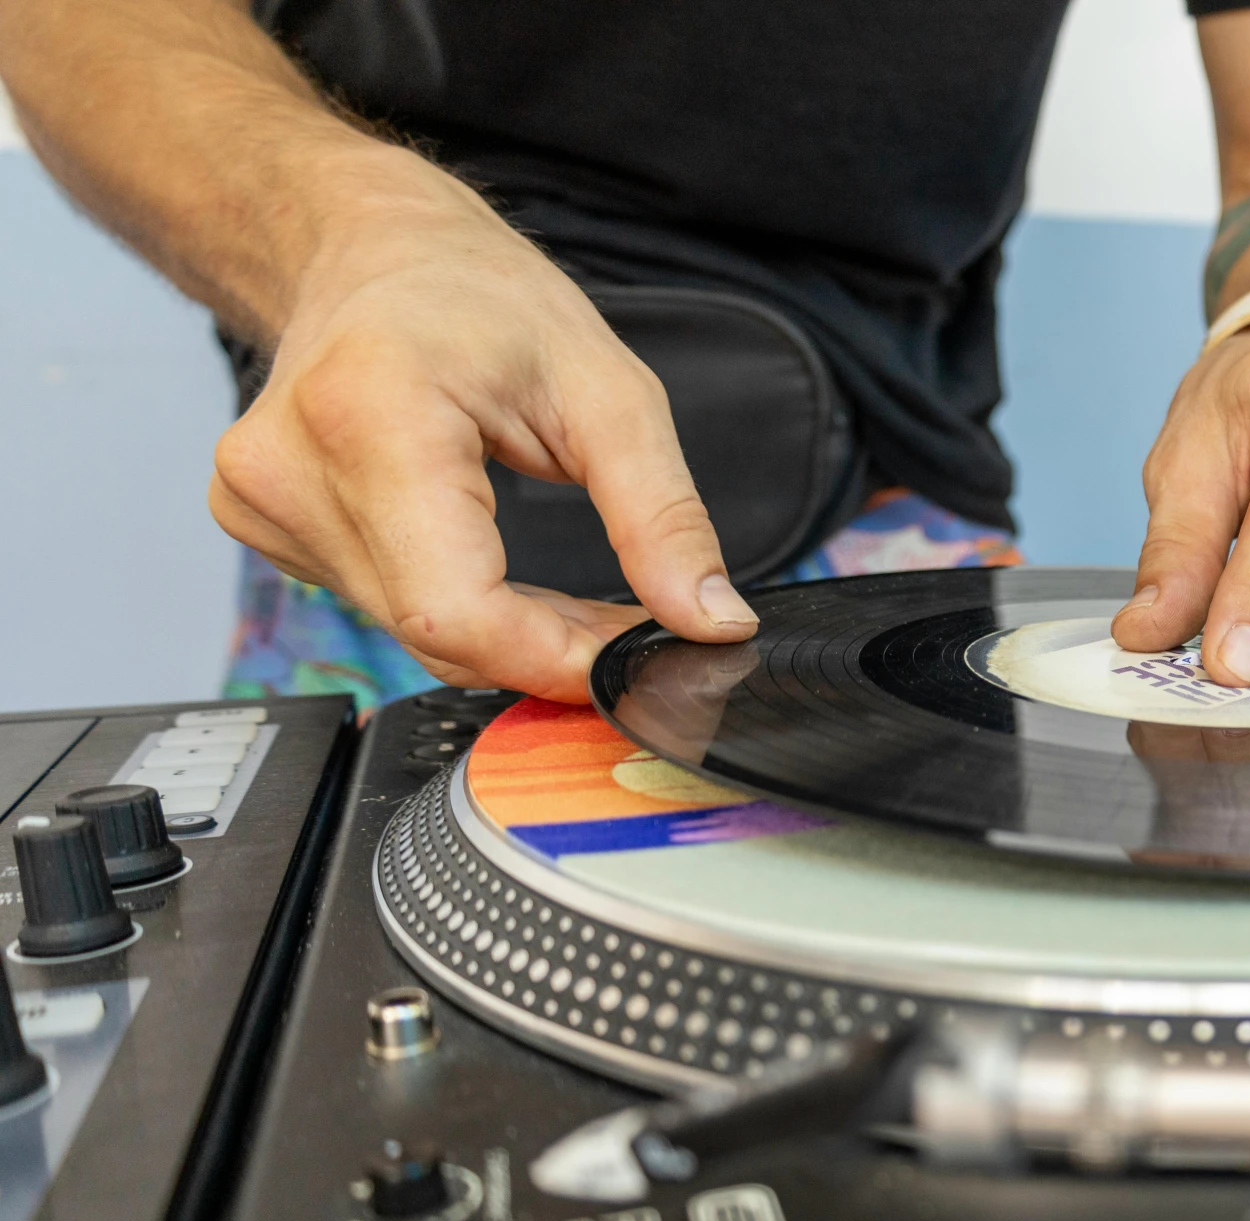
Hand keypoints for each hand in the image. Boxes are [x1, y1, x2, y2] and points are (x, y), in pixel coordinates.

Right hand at [208, 160, 755, 701]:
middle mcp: (293, 467)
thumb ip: (664, 517)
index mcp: (372, 416)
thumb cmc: (480, 295)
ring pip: (410, 632)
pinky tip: (485, 558)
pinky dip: (454, 607)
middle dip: (546, 649)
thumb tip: (710, 622)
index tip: (631, 661)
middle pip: (436, 633)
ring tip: (560, 586)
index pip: (457, 612)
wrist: (372, 247)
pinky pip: (381, 608)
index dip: (554, 659)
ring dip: (505, 633)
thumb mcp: (611, 392)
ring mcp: (262, 500)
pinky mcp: (257, 523)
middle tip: (621, 624)